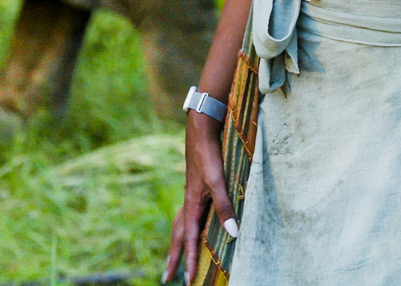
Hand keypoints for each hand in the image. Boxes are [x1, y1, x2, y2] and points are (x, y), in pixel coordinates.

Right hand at [164, 111, 237, 283]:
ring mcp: (191, 195)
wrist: (201, 130)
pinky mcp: (195, 188)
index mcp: (191, 205)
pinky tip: (190, 226)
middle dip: (175, 257)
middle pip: (178, 237)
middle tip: (168, 277)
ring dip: (178, 244)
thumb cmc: (208, 155)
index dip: (190, 260)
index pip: (190, 240)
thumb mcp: (218, 181)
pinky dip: (185, 227)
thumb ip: (224, 207)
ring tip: (175, 257)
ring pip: (180, 226)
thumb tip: (233, 234)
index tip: (188, 280)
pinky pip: (186, 215)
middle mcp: (188, 203)